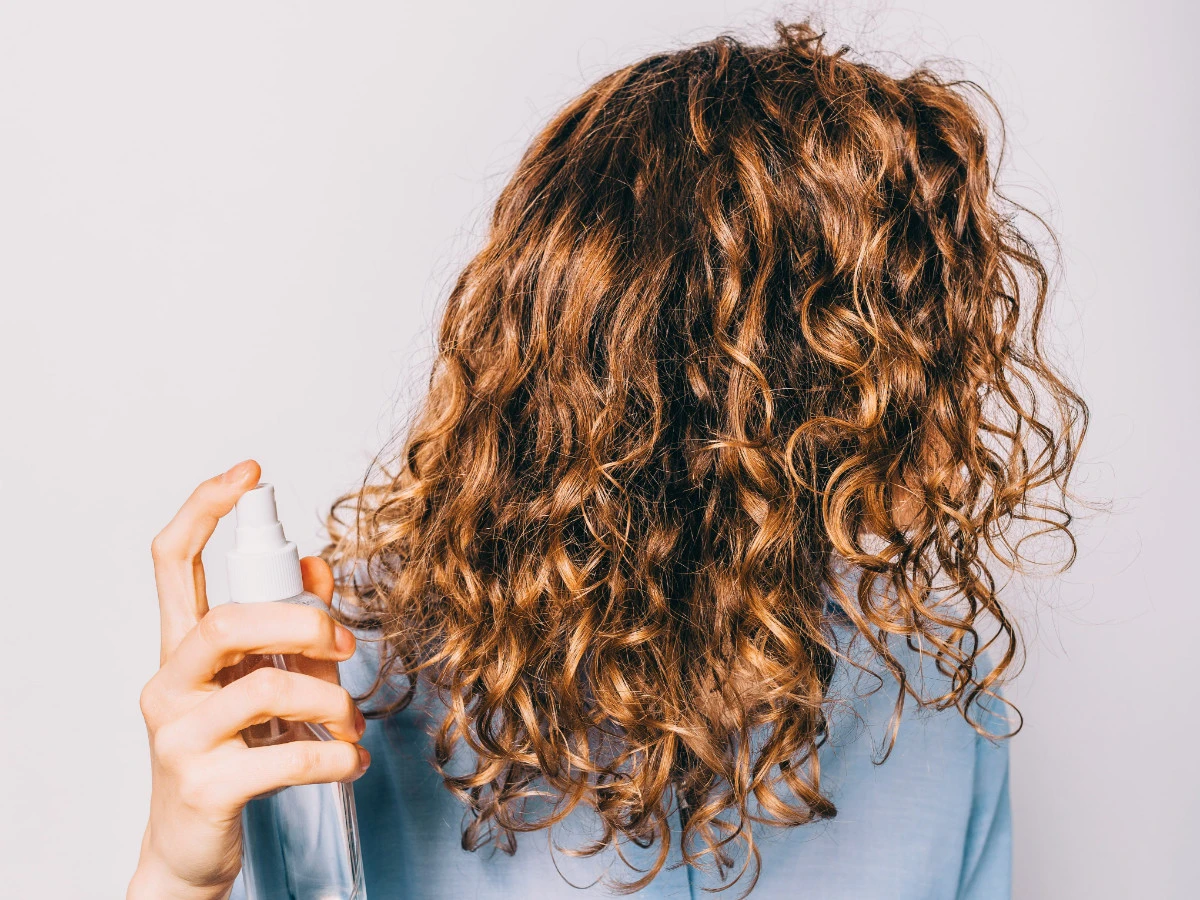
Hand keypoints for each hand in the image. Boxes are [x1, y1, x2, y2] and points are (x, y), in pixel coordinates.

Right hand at [127, 460, 370, 899]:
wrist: (192, 847)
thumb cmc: (233, 752)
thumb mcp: (262, 679)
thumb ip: (290, 623)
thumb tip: (319, 565)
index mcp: (181, 650)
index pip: (172, 562)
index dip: (204, 509)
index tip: (250, 472)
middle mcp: (169, 685)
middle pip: (227, 621)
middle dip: (303, 621)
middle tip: (347, 642)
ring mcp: (179, 738)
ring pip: (265, 688)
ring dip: (331, 699)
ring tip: (351, 721)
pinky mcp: (204, 787)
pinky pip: (285, 757)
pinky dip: (335, 756)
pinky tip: (351, 761)